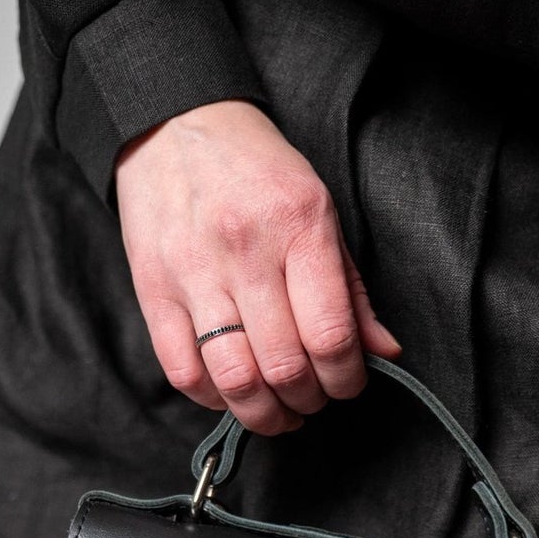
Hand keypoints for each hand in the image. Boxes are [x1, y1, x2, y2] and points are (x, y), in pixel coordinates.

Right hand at [115, 98, 400, 433]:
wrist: (177, 125)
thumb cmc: (257, 171)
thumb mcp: (320, 211)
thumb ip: (351, 288)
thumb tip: (384, 351)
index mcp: (299, 228)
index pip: (330, 335)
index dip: (346, 379)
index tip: (347, 383)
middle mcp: (246, 252)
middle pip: (284, 367)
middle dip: (308, 401)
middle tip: (313, 400)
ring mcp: (194, 274)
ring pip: (234, 378)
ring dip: (263, 413)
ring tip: (277, 411)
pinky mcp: (154, 291)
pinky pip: (183, 371)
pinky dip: (213, 398)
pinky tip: (231, 392)